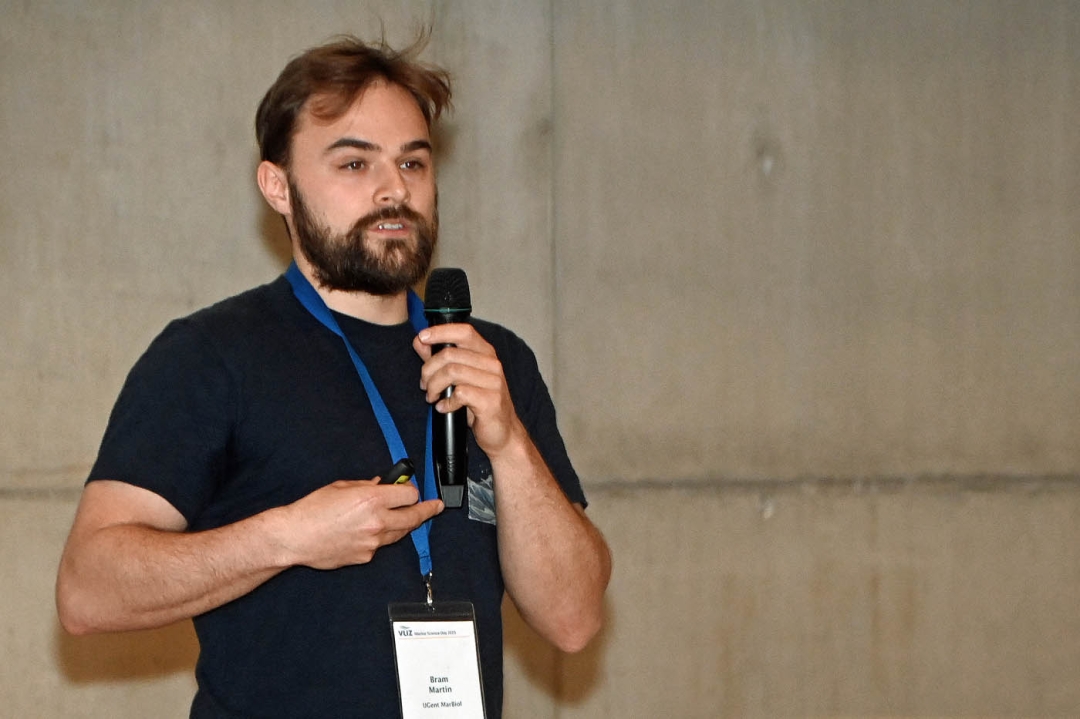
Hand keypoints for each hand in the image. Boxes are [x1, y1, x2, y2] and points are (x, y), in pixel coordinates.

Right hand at [280, 479, 442, 569]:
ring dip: (405, 524)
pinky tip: (370, 531)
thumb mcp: (342, 487)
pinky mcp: (366, 556)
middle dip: (427, 510)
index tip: (411, 490)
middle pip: (414, 517)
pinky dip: (381, 537)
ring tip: (408, 518)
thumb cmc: (313, 510)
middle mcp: (377, 521)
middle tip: (436, 507)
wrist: (295, 537)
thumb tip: (382, 485)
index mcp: (372, 499)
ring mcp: (373, 542)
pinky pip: (381, 545)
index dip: (411, 491)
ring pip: (400, 533)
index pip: (410, 495)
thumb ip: (367, 486)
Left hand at [414, 324, 525, 457]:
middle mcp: (492, 364)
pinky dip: (446, 402)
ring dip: (434, 386)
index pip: (464, 331)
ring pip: (452, 372)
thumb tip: (420, 341)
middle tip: (425, 385)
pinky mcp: (491, 401)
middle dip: (429, 370)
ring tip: (432, 397)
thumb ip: (440, 358)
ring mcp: (494, 382)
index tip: (422, 337)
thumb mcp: (459, 378)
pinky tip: (444, 408)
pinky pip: (460, 394)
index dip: (441, 332)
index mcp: (486, 353)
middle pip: (450, 354)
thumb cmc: (480, 403)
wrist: (503, 433)